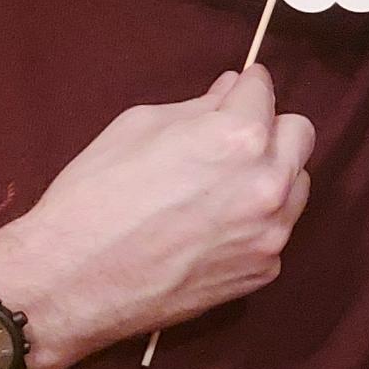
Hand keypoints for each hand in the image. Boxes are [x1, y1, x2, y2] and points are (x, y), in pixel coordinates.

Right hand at [0, 68, 313, 368]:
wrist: (68, 282)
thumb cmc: (93, 197)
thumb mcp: (137, 128)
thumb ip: (197, 107)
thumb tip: (231, 90)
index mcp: (239, 138)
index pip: (264, 92)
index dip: (248, 86)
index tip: (242, 88)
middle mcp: (268, 184)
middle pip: (300, 135)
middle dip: (270, 128)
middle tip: (233, 137)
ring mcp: (271, 233)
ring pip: (296, 186)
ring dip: (269, 176)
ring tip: (218, 187)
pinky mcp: (263, 271)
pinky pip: (274, 231)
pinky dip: (254, 223)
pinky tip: (209, 228)